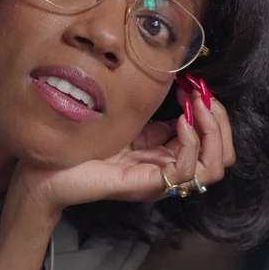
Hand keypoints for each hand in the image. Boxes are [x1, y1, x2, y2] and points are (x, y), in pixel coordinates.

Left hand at [12, 80, 235, 214]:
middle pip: (222, 157)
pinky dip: (190, 143)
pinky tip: (178, 122)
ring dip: (212, 131)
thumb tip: (178, 89)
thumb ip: (151, 116)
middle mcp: (167, 173)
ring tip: (197, 107)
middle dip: (220, 121)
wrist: (46, 173)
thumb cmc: (80, 148)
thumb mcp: (125, 125)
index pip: (212, 143)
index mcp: (164, 158)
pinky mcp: (144, 185)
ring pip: (213, 167)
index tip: (196, 84)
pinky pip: (185, 171)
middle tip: (203, 94)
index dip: (211, 112)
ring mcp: (158, 182)